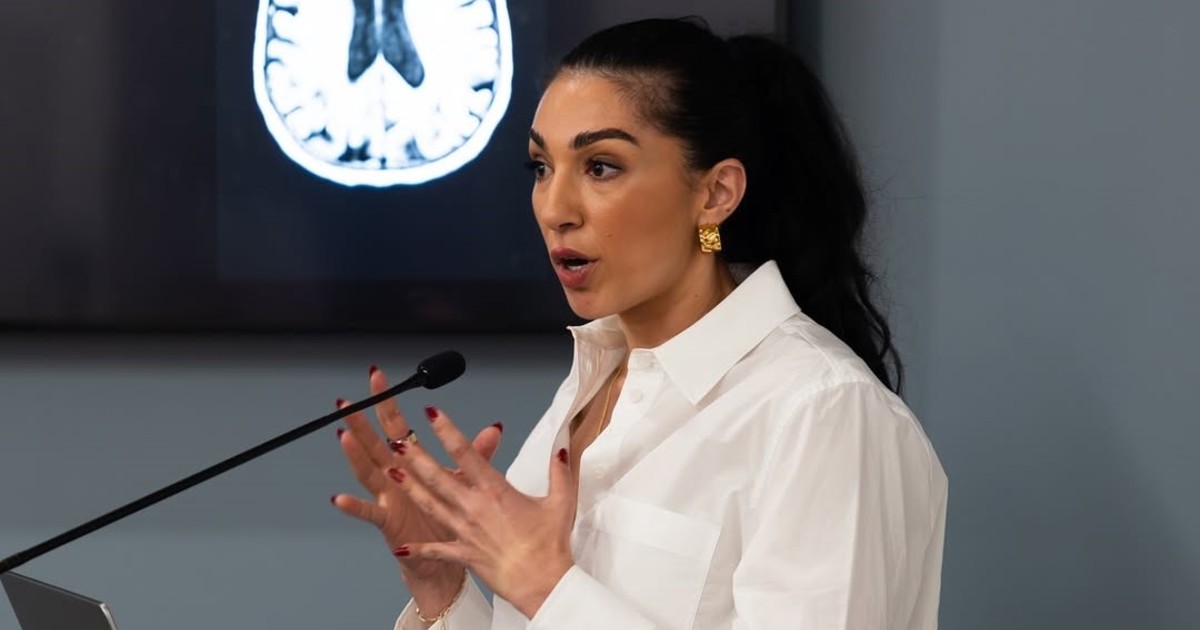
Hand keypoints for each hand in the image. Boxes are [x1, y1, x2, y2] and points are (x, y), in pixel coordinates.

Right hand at [330, 367, 502, 598]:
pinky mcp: (389, 522)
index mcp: (412, 464)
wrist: (445, 560)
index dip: (387, 402)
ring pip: (368, 472)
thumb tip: (494, 428)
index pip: (396, 425)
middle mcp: (395, 478)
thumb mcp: (465, 482)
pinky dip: (354, 506)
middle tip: (348, 401)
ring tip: (344, 435)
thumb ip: (475, 454)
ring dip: (355, 454)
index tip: (378, 378)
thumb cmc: (450, 519)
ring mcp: (389, 499)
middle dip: (361, 421)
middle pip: (375, 443)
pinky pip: (369, 513)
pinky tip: (339, 498)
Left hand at [391, 406, 576, 618]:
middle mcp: (473, 508)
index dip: (446, 430)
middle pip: (437, 477)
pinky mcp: (463, 553)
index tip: (432, 413)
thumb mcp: (561, 502)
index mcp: (495, 491)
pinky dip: (417, 548)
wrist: (541, 583)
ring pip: (430, 505)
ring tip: (389, 473)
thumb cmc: (549, 546)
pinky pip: (436, 549)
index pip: (465, 453)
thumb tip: (561, 448)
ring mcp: (464, 531)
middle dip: (415, 456)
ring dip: (408, 488)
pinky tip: (400, 547)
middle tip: (396, 440)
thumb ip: (559, 472)